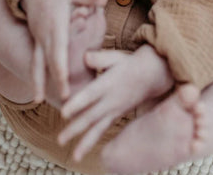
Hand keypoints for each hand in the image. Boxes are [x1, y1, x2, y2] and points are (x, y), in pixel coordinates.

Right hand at [21, 0, 107, 102]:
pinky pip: (34, 63)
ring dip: (38, 82)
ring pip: (36, 64)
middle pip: (49, 60)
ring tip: (38, 100)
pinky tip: (37, 94)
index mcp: (56, 26)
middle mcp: (45, 36)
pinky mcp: (35, 45)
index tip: (65, 80)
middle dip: (55, 80)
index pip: (58, 49)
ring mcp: (38, 41)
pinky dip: (35, 78)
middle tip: (65, 98)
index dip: (61, 66)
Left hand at [58, 45, 173, 160]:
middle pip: (91, 116)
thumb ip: (100, 58)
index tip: (63, 113)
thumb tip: (85, 57)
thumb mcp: (116, 57)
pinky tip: (83, 150)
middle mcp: (111, 100)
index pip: (90, 95)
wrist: (152, 75)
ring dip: (85, 142)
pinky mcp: (117, 114)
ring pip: (98, 128)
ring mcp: (115, 109)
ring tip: (74, 156)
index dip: (77, 104)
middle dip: (75, 129)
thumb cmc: (130, 63)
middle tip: (60, 140)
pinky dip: (94, 140)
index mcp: (108, 83)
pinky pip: (104, 129)